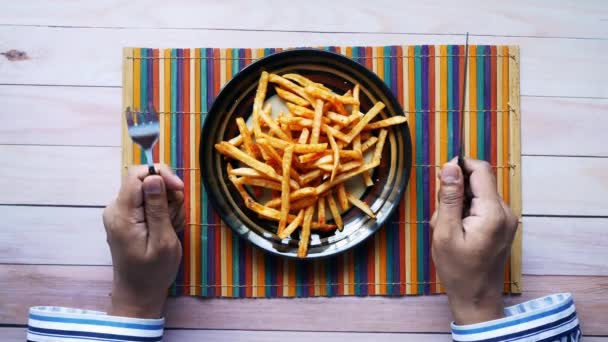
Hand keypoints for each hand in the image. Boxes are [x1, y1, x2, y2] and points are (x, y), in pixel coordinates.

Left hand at [102, 165, 184, 318]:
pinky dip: (162, 210)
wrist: (138, 292)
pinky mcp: (127, 216)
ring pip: (150, 190)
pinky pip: (148, 201)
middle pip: (145, 180)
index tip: (180, 190)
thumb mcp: (162, 241)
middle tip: (174, 218)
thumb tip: (153, 177)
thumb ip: (157, 208)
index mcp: (122, 213)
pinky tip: (165, 228)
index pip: (137, 175)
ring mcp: (120, 212)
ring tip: (170, 228)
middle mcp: (116, 208)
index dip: (161, 175)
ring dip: (167, 204)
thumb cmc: (153, 272)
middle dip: (167, 194)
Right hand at [430, 158, 517, 324]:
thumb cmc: (458, 271)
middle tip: (441, 216)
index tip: (441, 179)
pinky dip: (467, 212)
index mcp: (493, 212)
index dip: (459, 166)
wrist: (477, 299)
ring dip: (459, 204)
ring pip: (478, 194)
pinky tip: (457, 231)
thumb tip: (450, 166)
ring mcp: (507, 219)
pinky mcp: (503, 225)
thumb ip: (449, 198)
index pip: (480, 171)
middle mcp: (506, 212)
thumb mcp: (445, 232)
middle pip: (478, 182)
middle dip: (456, 192)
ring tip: (448, 228)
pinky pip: (483, 206)